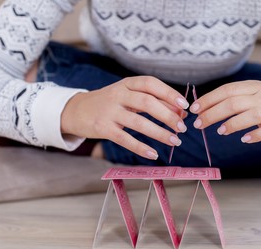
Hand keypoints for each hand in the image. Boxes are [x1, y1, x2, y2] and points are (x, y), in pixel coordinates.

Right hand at [61, 76, 188, 159]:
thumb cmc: (109, 103)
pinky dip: (141, 147)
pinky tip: (154, 154)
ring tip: (175, 141)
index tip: (184, 105)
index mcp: (127, 83)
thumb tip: (180, 112)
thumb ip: (152, 101)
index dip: (169, 93)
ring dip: (159, 133)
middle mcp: (118, 94)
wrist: (76, 111)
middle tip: (182, 128)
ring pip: (138, 122)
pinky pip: (125, 139)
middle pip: (147, 103)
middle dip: (168, 116)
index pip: (150, 84)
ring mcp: (109, 111)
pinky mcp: (103, 128)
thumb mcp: (128, 96)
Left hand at [189, 80, 260, 143]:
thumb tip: (203, 108)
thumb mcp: (252, 96)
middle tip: (199, 124)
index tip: (194, 110)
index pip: (227, 90)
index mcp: (252, 87)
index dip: (209, 99)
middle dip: (213, 113)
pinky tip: (244, 139)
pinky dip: (256, 134)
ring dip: (233, 123)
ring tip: (220, 131)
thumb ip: (231, 100)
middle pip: (235, 102)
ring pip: (252, 114)